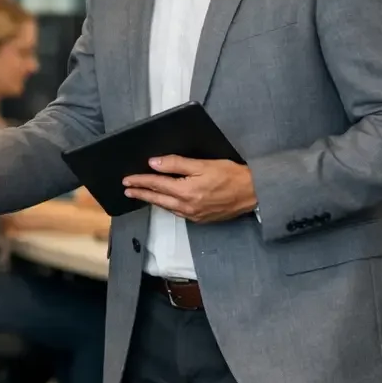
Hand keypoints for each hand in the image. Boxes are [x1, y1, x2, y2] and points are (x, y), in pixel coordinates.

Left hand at [122, 155, 256, 223]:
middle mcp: (187, 206)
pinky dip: (167, 206)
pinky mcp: (201, 219)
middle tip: (127, 190)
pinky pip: (178, 213)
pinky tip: (164, 202)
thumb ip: (176, 164)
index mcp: (186, 191)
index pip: (156, 184)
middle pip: (157, 198)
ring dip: (152, 200)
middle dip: (141, 193)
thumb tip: (154, 163)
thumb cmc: (231, 175)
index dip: (140, 181)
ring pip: (166, 207)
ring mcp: (194, 215)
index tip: (127, 179)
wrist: (254, 193)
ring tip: (141, 195)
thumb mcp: (203, 164)